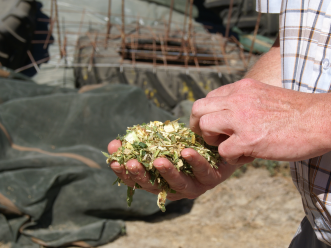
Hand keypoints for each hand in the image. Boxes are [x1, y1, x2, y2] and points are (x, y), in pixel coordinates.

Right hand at [108, 139, 237, 199]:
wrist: (217, 143)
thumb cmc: (184, 144)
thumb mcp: (160, 143)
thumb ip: (140, 145)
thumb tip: (112, 145)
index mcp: (159, 181)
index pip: (138, 181)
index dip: (125, 173)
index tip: (114, 162)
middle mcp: (174, 188)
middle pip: (155, 186)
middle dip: (141, 175)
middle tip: (130, 163)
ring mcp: (194, 186)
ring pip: (179, 184)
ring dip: (167, 172)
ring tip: (158, 161)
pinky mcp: (212, 178)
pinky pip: (203, 171)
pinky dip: (195, 162)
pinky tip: (186, 151)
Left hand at [190, 78, 329, 163]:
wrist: (321, 119)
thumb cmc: (297, 111)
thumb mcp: (265, 95)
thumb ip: (245, 101)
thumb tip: (230, 114)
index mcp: (242, 87)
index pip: (209, 97)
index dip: (208, 114)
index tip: (217, 126)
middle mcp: (237, 99)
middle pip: (198, 109)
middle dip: (199, 126)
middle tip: (212, 138)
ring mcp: (241, 119)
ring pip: (204, 127)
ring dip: (213, 141)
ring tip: (231, 146)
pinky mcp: (248, 140)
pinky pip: (223, 152)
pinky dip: (232, 158)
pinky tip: (248, 156)